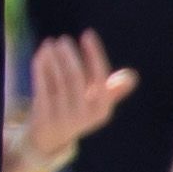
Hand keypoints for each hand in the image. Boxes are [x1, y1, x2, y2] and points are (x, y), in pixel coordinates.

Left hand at [11, 31, 135, 171]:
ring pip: (57, 80)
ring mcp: (62, 116)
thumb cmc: (78, 111)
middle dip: (69, 55)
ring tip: (50, 43)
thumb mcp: (98, 104)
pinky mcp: (43, 114)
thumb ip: (113, 90)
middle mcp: (84, 115)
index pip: (100, 78)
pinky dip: (41, 67)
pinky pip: (42, 85)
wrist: (51, 138)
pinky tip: (42, 53)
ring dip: (53, 58)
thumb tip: (131, 77)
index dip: (94, 54)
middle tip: (63, 39)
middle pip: (75, 77)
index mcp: (102, 110)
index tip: (87, 34)